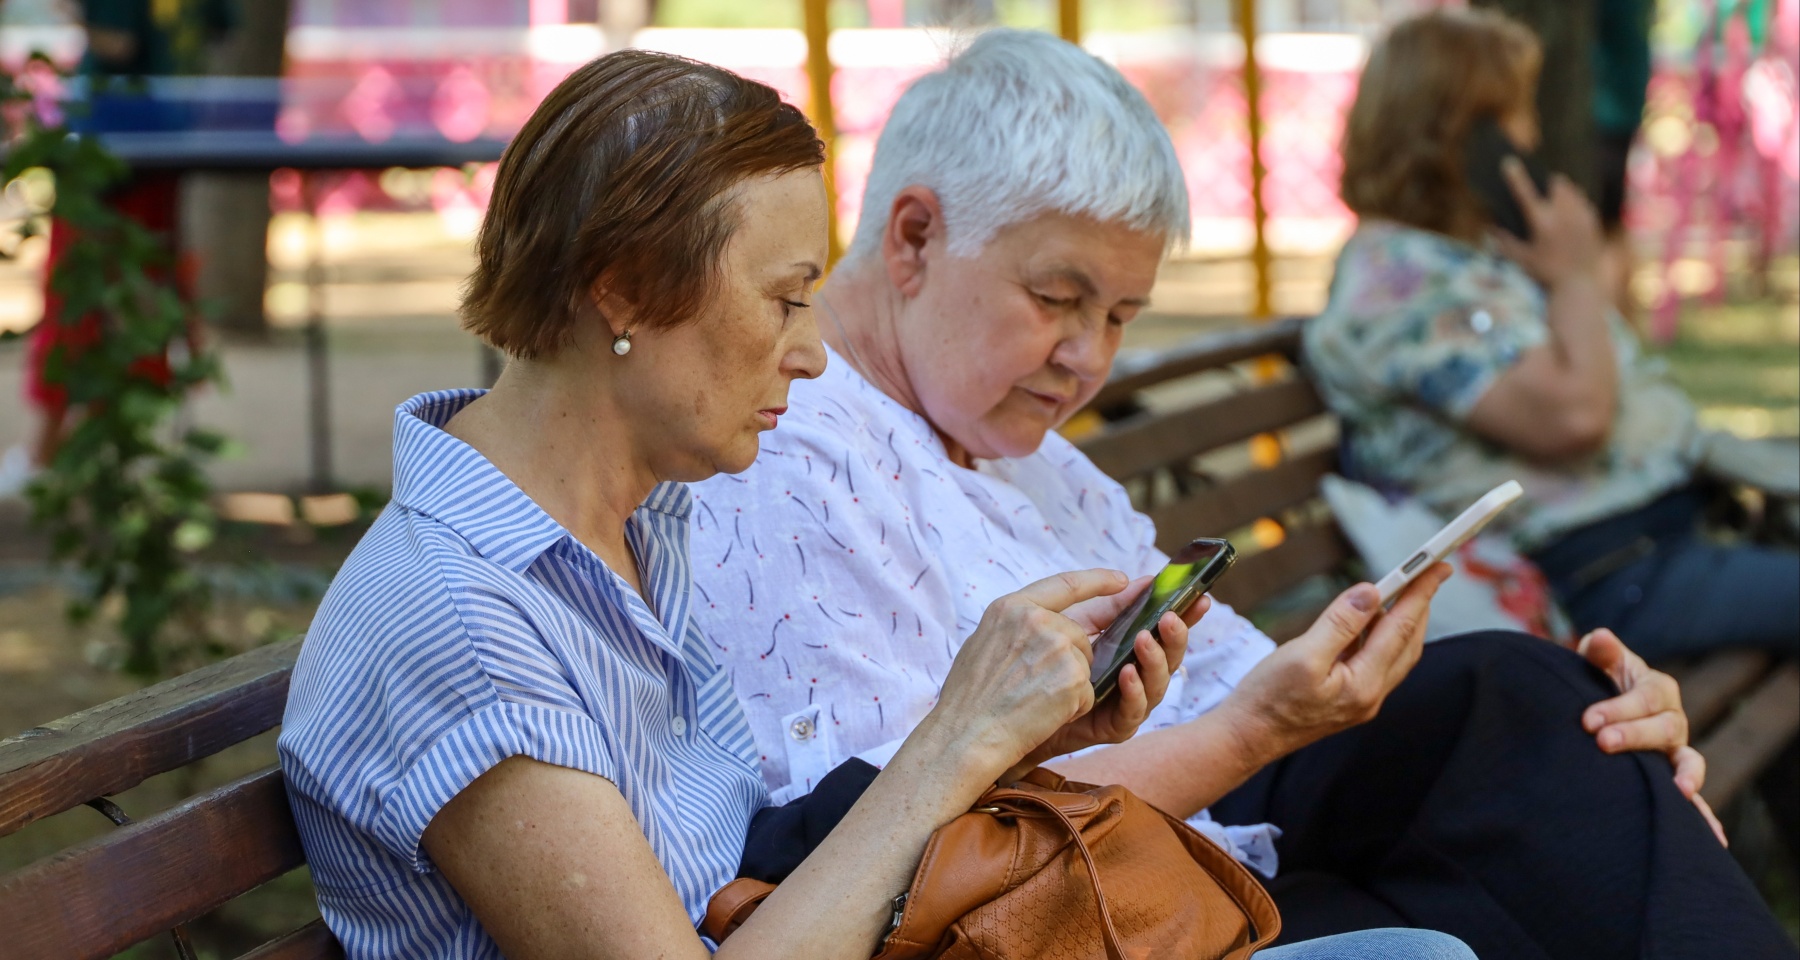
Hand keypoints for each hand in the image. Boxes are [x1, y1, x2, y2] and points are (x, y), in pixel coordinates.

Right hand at [923, 569, 1131, 784]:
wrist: (967, 735)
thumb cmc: (969, 698)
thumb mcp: (984, 642)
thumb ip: (1017, 625)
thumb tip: (1043, 620)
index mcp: (1011, 607)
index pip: (1065, 584)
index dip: (1097, 580)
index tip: (1122, 580)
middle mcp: (1037, 619)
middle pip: (1078, 635)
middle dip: (1069, 661)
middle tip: (1031, 687)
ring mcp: (1058, 645)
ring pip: (1084, 665)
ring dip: (1068, 687)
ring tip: (1031, 701)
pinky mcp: (1074, 676)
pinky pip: (1088, 693)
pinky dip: (1071, 709)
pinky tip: (1042, 714)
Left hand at [1004, 578, 1202, 779]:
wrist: (1016, 709)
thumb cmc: (1045, 665)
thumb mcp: (1077, 626)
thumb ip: (1109, 607)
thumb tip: (1142, 581)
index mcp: (1133, 651)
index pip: (1166, 632)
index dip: (1187, 615)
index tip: (1200, 597)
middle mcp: (1139, 677)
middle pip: (1170, 658)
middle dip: (1173, 637)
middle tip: (1169, 618)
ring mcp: (1128, 703)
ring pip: (1157, 684)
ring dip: (1153, 660)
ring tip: (1144, 639)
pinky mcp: (1114, 727)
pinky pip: (1132, 711)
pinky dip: (1134, 691)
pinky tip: (1127, 673)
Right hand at [1220, 565, 1451, 765]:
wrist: (1247, 738)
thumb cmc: (1268, 700)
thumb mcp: (1302, 654)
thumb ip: (1340, 623)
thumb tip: (1369, 593)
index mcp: (1364, 684)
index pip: (1402, 628)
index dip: (1421, 593)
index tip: (1439, 566)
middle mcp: (1371, 696)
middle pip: (1408, 642)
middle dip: (1420, 606)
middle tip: (1427, 574)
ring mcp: (1362, 701)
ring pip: (1396, 654)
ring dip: (1402, 622)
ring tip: (1397, 592)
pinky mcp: (1350, 701)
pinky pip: (1377, 663)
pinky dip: (1381, 638)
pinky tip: (1368, 625)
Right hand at [1491, 161, 1603, 288]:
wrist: (1581, 283)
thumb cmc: (1547, 273)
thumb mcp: (1521, 259)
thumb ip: (1505, 242)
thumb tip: (1490, 227)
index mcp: (1542, 222)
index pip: (1525, 192)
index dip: (1515, 175)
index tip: (1509, 161)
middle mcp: (1562, 214)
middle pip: (1555, 184)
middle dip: (1547, 182)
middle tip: (1541, 186)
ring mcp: (1580, 215)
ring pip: (1571, 189)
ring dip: (1562, 189)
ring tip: (1555, 197)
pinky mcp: (1593, 221)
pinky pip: (1582, 202)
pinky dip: (1574, 202)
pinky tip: (1569, 211)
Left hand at [1577, 628, 1725, 846]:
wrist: (1601, 705)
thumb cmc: (1599, 680)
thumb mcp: (1599, 662)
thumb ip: (1601, 651)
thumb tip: (1600, 637)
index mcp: (1657, 689)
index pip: (1642, 698)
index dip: (1617, 708)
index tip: (1587, 720)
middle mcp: (1673, 719)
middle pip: (1663, 729)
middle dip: (1634, 736)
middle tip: (1602, 742)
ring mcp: (1675, 750)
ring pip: (1688, 762)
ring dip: (1684, 777)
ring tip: (1679, 792)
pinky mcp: (1672, 777)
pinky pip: (1693, 796)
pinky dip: (1704, 815)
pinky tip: (1714, 838)